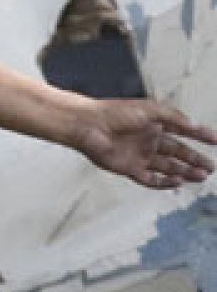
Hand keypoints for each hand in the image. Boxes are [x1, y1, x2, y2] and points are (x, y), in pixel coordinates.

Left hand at [73, 99, 216, 189]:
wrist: (88, 125)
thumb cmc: (115, 113)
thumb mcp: (149, 109)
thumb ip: (173, 117)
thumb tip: (194, 125)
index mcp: (153, 124)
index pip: (182, 131)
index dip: (199, 136)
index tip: (216, 141)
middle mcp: (148, 140)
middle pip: (177, 153)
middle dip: (195, 160)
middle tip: (211, 167)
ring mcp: (139, 155)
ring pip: (168, 168)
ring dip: (185, 172)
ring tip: (201, 175)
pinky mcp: (129, 168)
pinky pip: (151, 179)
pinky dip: (165, 182)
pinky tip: (177, 182)